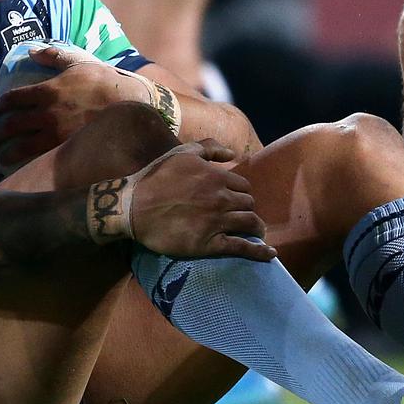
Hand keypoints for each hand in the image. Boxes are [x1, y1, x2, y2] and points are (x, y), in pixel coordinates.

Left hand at [0, 46, 145, 168]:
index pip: (12, 100)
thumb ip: (53, 56)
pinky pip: (41, 160)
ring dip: (5, 153)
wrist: (131, 105)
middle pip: (12, 126)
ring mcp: (57, 135)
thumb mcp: (78, 62)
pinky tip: (22, 168)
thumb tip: (31, 51)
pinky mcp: (68, 151)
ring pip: (22, 147)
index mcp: (47, 91)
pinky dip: (27, 165)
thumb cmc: (104, 82)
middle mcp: (48, 115)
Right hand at [130, 140, 273, 260]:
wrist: (134, 207)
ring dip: (257, 228)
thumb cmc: (156, 178)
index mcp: (216, 177)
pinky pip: (241, 247)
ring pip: (249, 223)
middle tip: (243, 216)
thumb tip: (233, 154)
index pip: (243, 186)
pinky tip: (269, 254)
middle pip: (248, 204)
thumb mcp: (181, 153)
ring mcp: (217, 222)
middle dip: (247, 209)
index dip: (241, 192)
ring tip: (258, 232)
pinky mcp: (209, 244)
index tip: (236, 199)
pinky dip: (259, 251)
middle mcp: (221, 198)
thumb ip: (209, 149)